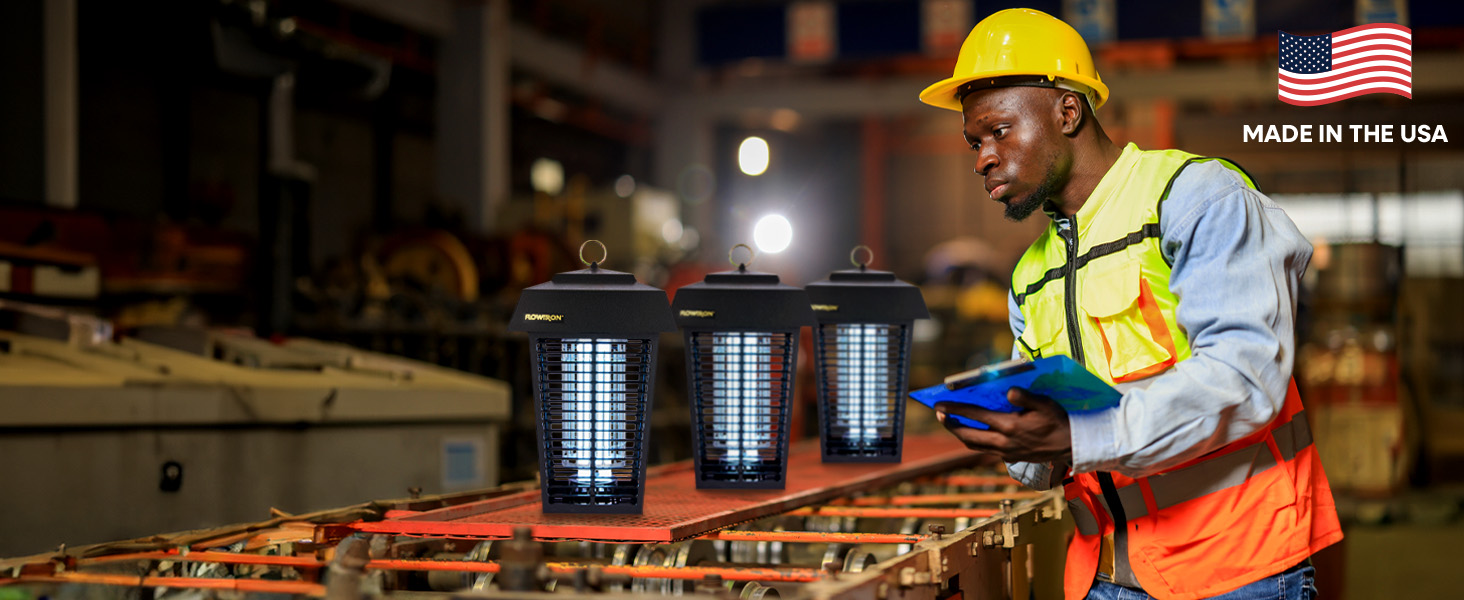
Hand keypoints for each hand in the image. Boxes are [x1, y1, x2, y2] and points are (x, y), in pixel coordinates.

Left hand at [936, 387, 1071, 462]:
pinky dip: (975, 441)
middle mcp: (1004, 442)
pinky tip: (974, 431)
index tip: (938, 404)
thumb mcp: (1045, 404)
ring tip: (950, 423)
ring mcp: (1006, 452)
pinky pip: (986, 450)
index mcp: (1010, 426)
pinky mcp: (1010, 458)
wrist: (1071, 447)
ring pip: (974, 446)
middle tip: (938, 414)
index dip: (955, 409)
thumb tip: (1008, 392)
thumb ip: (1026, 397)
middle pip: (967, 435)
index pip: (975, 416)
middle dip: (950, 424)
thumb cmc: (1058, 421)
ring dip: (960, 434)